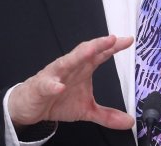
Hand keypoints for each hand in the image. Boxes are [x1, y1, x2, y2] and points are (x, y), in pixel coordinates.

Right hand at [8, 35, 134, 129]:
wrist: (31, 105)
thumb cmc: (58, 99)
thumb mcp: (86, 110)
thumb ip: (107, 115)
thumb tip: (128, 121)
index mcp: (82, 69)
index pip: (100, 55)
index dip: (113, 47)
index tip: (128, 40)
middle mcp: (70, 67)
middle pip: (85, 52)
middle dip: (98, 45)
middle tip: (112, 39)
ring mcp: (55, 75)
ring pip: (67, 62)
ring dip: (78, 56)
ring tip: (91, 51)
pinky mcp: (41, 86)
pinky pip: (47, 84)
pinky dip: (53, 84)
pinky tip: (59, 86)